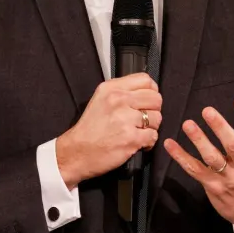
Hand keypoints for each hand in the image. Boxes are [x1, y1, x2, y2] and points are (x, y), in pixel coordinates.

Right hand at [56, 73, 161, 189]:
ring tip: (138, 131)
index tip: (148, 101)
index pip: (146, 80)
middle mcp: (119, 101)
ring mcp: (125, 120)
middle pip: (156, 99)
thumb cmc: (89, 129)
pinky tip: (138, 142)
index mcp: (112, 89)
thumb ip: (122, 91)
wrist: (77, 152)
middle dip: (153, 110)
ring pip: (157, 118)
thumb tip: (147, 92)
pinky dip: (148, 142)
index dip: (152, 92)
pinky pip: (153, 136)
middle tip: (144, 119)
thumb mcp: (100, 99)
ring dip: (151, 127)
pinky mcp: (131, 138)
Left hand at [163, 97, 233, 232]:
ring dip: (199, 141)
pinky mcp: (211, 186)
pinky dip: (180, 157)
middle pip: (233, 147)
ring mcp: (227, 178)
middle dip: (221, 128)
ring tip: (188, 123)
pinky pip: (194, 170)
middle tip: (207, 110)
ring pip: (212, 159)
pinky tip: (169, 143)